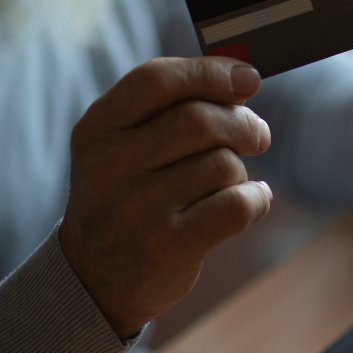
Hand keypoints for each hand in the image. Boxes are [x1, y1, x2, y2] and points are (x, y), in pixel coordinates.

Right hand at [59, 57, 272, 338]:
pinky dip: (256, 199)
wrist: (95, 279)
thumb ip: (173, 107)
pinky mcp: (167, 246)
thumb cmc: (128, 194)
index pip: (157, 80)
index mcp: (97, 128)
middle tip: (257, 135)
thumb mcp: (124, 145)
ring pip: (223, 164)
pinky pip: (237, 205)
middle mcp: (109, 165)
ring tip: (226, 183)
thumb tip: (244, 79)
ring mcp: (136, 208)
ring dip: (240, 170)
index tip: (249, 79)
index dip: (211, 73)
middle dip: (243, 123)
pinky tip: (250, 201)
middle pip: (200, 120)